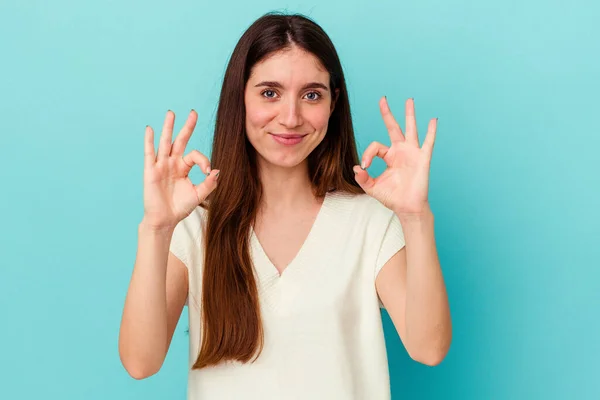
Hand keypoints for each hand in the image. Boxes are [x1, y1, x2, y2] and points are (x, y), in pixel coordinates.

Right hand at [142, 110, 218, 229]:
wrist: (165, 220)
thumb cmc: (180, 207)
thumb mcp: (198, 195)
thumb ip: (209, 184)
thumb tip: (217, 171)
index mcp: (183, 167)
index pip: (195, 155)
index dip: (204, 161)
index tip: (207, 172)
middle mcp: (172, 163)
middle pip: (180, 141)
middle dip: (187, 127)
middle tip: (193, 113)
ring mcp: (161, 165)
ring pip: (165, 143)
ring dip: (168, 128)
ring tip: (171, 113)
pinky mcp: (150, 171)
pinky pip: (149, 153)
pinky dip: (149, 141)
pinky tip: (149, 129)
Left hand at [353, 97, 436, 217]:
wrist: (407, 208)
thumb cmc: (392, 197)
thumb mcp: (372, 188)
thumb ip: (363, 178)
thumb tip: (356, 168)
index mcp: (389, 156)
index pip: (376, 146)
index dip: (368, 154)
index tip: (365, 166)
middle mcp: (401, 151)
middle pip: (393, 127)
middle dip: (387, 113)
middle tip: (382, 99)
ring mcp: (412, 153)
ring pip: (411, 129)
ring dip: (409, 115)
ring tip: (408, 100)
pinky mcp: (423, 159)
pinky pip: (428, 142)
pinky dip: (431, 131)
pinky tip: (433, 120)